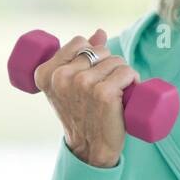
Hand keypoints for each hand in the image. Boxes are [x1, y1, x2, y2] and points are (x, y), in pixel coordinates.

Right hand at [33, 28, 138, 167]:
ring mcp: (82, 84)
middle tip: (109, 84)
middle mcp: (62, 77)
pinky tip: (130, 91)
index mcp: (46, 73)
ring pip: (116, 60)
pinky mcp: (103, 93)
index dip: (94, 54)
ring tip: (118, 90)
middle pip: (101, 51)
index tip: (94, 73)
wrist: (90, 147)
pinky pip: (127, 72)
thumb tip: (99, 33)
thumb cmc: (82, 114)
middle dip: (110, 64)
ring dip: (123, 73)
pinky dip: (134, 79)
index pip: (79, 42)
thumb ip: (79, 56)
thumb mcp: (69, 85)